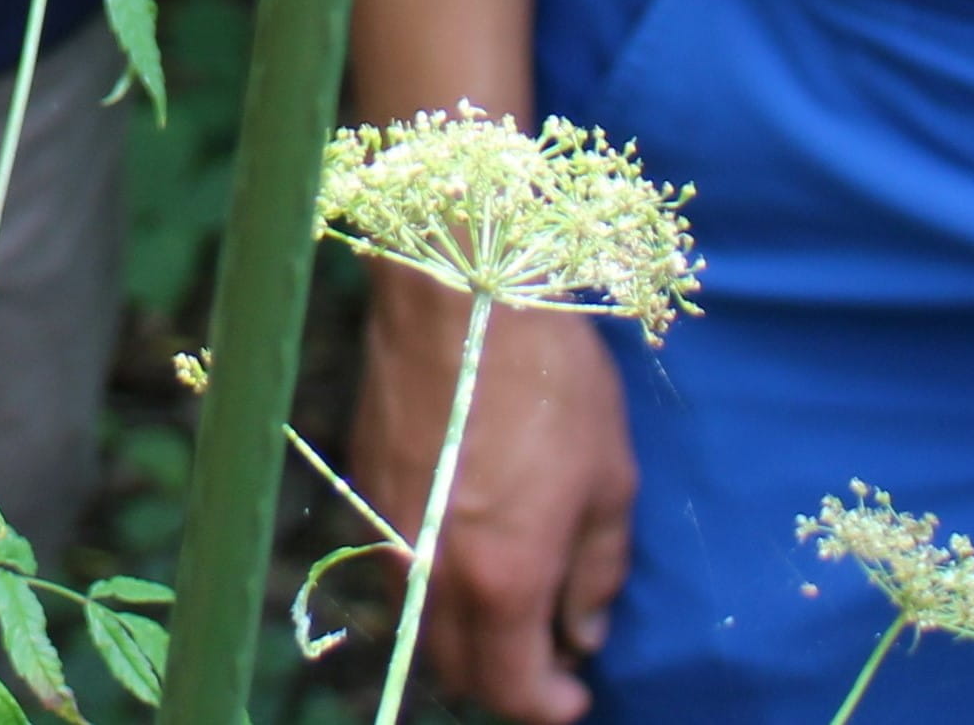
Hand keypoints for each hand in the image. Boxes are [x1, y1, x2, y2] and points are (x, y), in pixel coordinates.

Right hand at [352, 283, 635, 722]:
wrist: (460, 290)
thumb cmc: (551, 380)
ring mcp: (387, 528)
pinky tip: (467, 547)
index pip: (512, 690)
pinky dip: (432, 584)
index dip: (550, 707)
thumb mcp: (608, 482)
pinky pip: (395, 566)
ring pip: (417, 623)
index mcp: (501, 579)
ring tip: (509, 604)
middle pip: (455, 670)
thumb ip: (597, 572)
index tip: (578, 694)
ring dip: (463, 635)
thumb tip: (583, 631)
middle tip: (546, 657)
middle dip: (504, 681)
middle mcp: (431, 570)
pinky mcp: (365, 485)